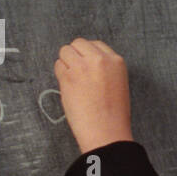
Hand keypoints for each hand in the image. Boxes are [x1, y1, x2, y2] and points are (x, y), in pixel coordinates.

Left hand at [53, 38, 134, 153]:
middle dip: (75, 55)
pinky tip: (68, 87)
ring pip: (65, 51)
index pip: (96, 45)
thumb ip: (105, 68)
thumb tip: (86, 61)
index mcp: (116, 61)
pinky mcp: (68, 77)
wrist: (106, 132)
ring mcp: (82, 67)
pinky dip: (60, 74)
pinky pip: (58, 65)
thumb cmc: (113, 114)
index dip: (88, 54)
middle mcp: (99, 60)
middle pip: (78, 43)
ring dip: (66, 63)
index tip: (86, 65)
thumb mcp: (118, 83)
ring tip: (73, 80)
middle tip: (76, 72)